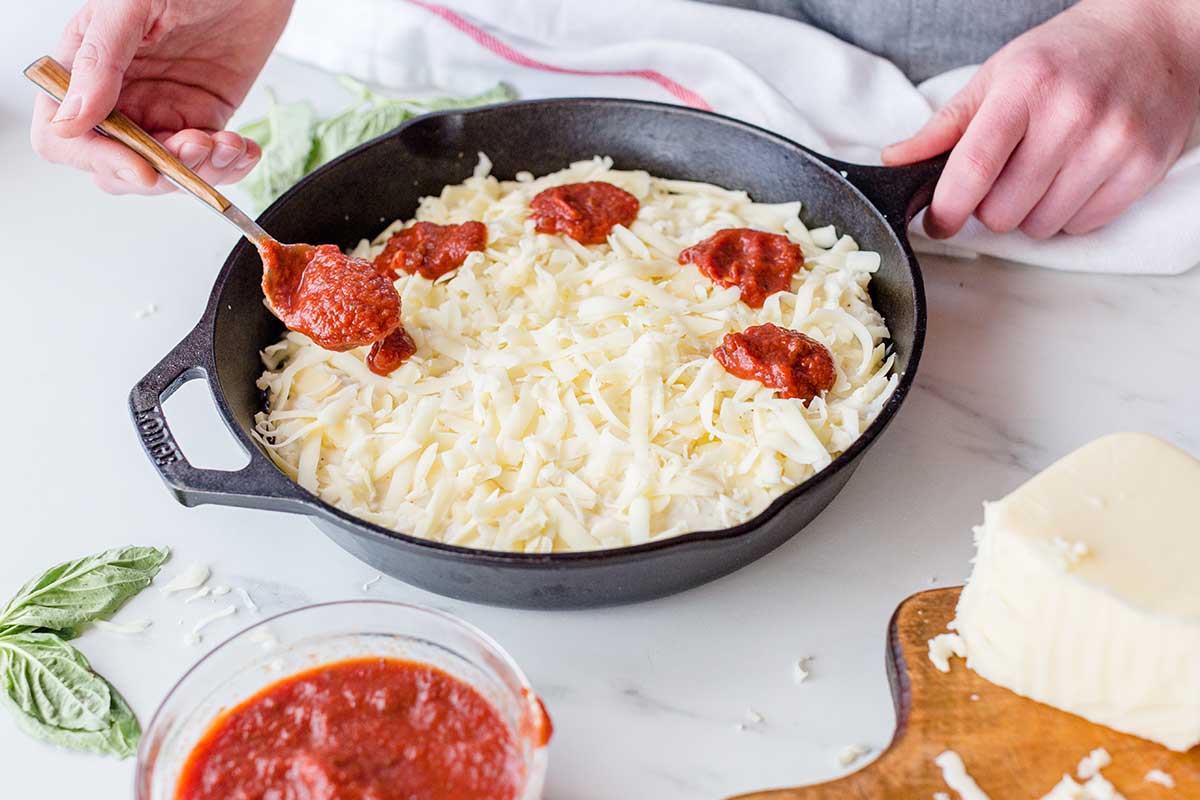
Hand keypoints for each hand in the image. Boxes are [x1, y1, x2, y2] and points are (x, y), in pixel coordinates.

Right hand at [31, 0, 292, 194]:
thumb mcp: (132, 6)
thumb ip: (99, 60)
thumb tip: (71, 120)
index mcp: (84, 68)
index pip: (65, 137)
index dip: (100, 160)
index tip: (143, 169)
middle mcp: (119, 96)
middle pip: (117, 167)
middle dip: (160, 172)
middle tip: (198, 147)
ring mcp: (163, 109)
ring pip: (166, 172)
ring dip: (200, 171)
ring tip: (229, 143)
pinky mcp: (203, 116)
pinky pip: (207, 161)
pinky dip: (228, 166)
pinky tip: (244, 148)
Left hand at [882, 0, 1199, 238]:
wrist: (1152, 38)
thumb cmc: (1065, 58)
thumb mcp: (997, 76)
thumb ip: (945, 126)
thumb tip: (894, 161)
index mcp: (1026, 87)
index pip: (974, 168)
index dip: (947, 209)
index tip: (937, 221)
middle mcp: (1072, 114)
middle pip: (1003, 211)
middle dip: (990, 207)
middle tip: (1003, 179)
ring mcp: (1113, 142)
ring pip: (1041, 226)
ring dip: (1030, 212)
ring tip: (1043, 172)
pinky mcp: (1144, 166)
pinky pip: (1082, 226)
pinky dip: (1069, 214)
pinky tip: (1075, 177)